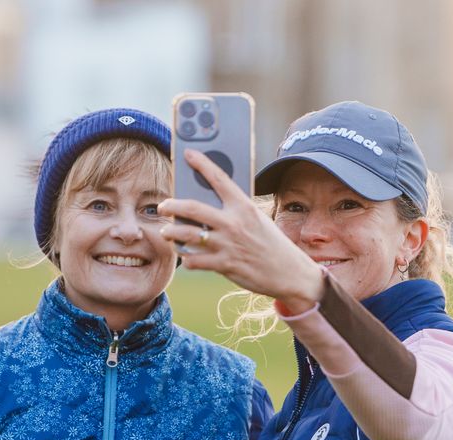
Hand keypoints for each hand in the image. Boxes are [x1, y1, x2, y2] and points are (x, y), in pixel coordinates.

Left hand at [158, 150, 323, 312]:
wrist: (289, 272)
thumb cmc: (271, 244)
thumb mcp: (257, 220)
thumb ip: (235, 212)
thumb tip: (206, 206)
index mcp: (244, 207)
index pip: (220, 179)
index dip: (202, 163)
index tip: (188, 154)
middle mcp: (234, 223)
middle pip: (192, 208)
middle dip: (171, 205)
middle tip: (163, 205)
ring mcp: (228, 245)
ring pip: (187, 235)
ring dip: (171, 232)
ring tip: (166, 231)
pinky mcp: (225, 265)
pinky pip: (194, 260)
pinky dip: (185, 257)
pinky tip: (184, 254)